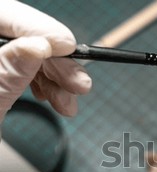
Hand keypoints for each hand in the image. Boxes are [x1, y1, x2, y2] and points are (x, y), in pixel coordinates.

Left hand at [0, 0, 91, 121]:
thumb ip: (7, 72)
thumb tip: (37, 45)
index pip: (2, 14)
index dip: (38, 27)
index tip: (68, 46)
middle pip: (18, 36)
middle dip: (55, 62)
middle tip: (79, 84)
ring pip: (26, 55)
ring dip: (55, 79)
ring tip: (69, 103)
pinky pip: (22, 69)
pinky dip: (44, 85)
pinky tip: (54, 99)